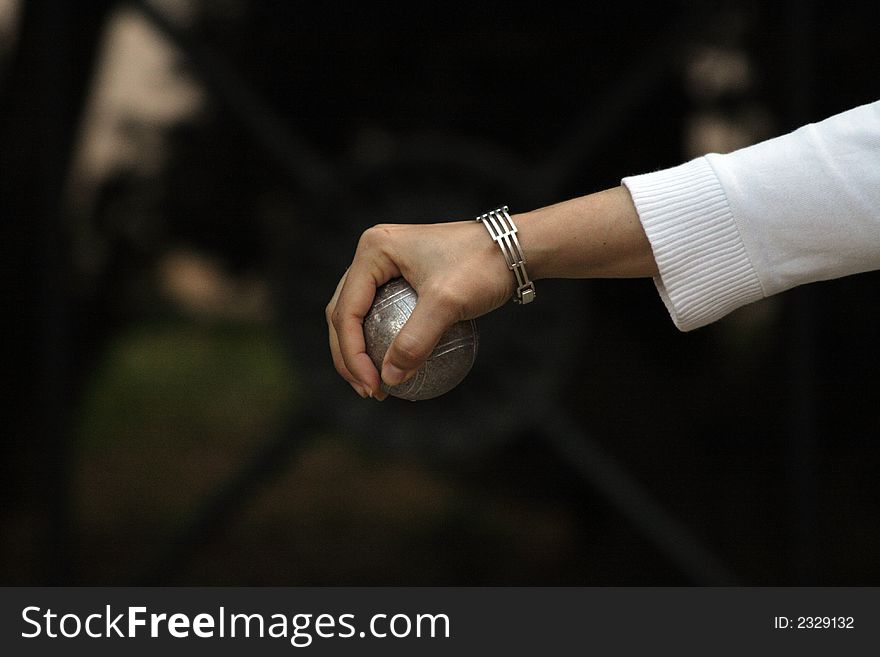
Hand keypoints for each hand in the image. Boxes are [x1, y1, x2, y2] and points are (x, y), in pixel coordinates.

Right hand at [326, 220, 513, 399]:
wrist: (515, 247)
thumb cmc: (482, 267)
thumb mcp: (447, 304)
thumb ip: (415, 341)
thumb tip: (389, 379)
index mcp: (373, 249)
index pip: (347, 311)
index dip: (352, 355)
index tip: (372, 387)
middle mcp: (372, 251)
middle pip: (344, 312)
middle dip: (349, 356)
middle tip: (369, 391)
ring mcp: (386, 262)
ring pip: (358, 313)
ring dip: (360, 351)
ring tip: (376, 384)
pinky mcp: (402, 275)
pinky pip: (381, 311)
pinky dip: (382, 340)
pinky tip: (396, 367)